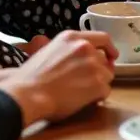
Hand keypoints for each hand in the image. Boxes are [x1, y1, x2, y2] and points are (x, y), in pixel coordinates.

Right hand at [0, 30, 117, 126]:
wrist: (27, 95)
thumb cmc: (30, 78)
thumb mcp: (48, 51)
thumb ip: (67, 50)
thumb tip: (76, 58)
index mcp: (72, 37)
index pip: (102, 37)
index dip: (109, 48)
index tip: (112, 56)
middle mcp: (85, 47)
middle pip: (104, 59)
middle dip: (100, 70)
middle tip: (88, 82)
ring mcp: (93, 64)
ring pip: (107, 75)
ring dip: (98, 84)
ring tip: (81, 93)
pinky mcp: (97, 83)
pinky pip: (105, 91)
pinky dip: (97, 98)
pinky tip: (83, 101)